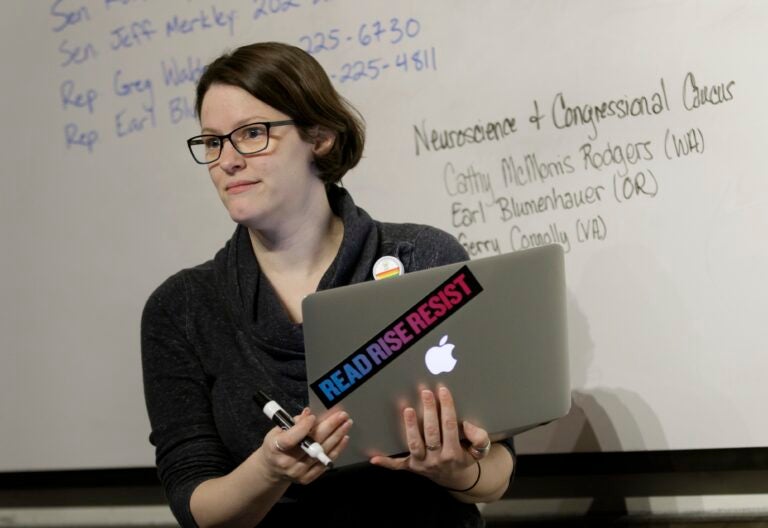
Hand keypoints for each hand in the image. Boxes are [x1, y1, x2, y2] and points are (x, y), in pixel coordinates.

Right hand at [257, 408, 352, 484]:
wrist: (272, 470)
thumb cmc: (275, 446)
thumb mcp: (277, 431)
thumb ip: (293, 423)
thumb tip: (308, 414)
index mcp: (276, 448)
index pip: (291, 439)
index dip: (303, 427)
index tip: (314, 417)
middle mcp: (287, 462)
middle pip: (312, 444)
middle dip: (329, 427)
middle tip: (342, 415)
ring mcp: (298, 472)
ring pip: (322, 453)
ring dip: (337, 437)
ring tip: (346, 424)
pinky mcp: (307, 478)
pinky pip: (325, 463)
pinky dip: (336, 450)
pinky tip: (343, 438)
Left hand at [369, 386, 491, 490]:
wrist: (454, 478)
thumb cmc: (464, 457)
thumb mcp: (478, 451)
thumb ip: (479, 438)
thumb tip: (468, 425)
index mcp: (454, 453)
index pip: (450, 426)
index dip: (447, 407)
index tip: (443, 390)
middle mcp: (436, 459)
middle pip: (432, 433)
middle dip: (429, 411)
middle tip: (425, 392)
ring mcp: (421, 464)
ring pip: (414, 445)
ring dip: (410, 427)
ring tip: (408, 409)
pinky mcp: (410, 467)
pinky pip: (397, 465)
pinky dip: (386, 462)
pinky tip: (374, 457)